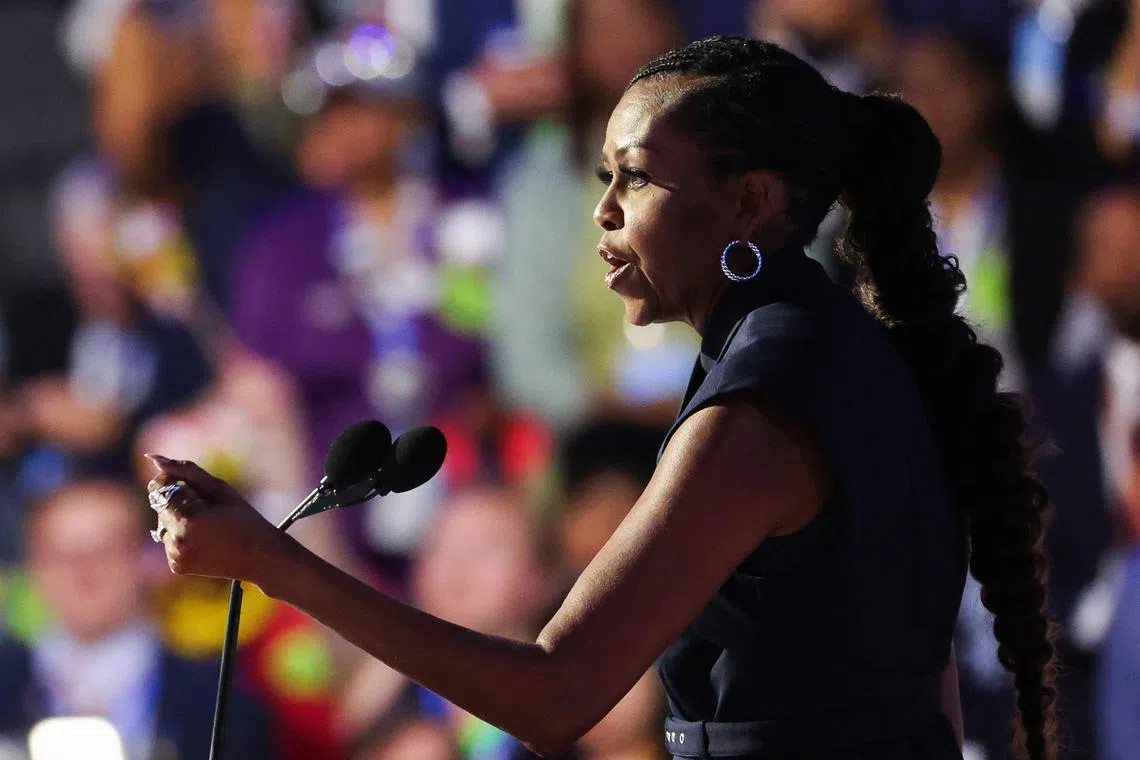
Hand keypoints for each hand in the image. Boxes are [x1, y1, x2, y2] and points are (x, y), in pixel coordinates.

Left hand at [146, 454, 283, 582]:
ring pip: (163, 524)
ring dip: (179, 519)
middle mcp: (176, 539)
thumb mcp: (219, 489)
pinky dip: (183, 536)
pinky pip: (170, 541)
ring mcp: (175, 555)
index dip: (173, 481)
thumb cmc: (243, 517)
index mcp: (187, 517)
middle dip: (178, 502)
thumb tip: (153, 459)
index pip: (159, 488)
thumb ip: (186, 471)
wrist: (259, 556)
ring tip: (208, 525)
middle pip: (160, 506)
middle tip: (208, 508)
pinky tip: (205, 539)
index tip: (191, 484)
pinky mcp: (177, 565)